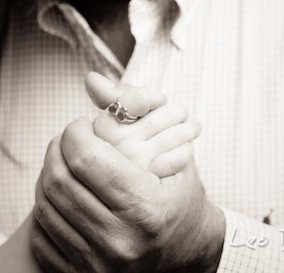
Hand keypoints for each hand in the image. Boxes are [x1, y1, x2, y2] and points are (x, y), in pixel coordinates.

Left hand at [31, 76, 225, 271]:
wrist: (190, 253)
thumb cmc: (181, 197)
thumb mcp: (175, 152)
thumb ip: (133, 113)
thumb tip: (90, 80)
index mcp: (145, 208)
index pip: (86, 158)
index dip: (75, 132)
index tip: (81, 126)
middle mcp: (119, 241)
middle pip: (59, 180)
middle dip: (57, 149)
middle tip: (69, 141)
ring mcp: (98, 264)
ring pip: (45, 206)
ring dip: (48, 175)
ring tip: (65, 163)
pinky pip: (42, 236)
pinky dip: (46, 208)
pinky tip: (63, 194)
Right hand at [86, 72, 201, 176]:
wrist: (131, 205)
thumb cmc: (121, 156)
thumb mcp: (113, 126)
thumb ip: (109, 99)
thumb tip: (91, 78)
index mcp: (100, 128)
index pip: (136, 99)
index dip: (153, 97)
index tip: (160, 100)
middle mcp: (114, 145)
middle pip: (161, 115)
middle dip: (176, 112)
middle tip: (182, 113)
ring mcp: (133, 163)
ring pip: (175, 133)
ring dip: (186, 129)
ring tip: (192, 127)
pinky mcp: (152, 182)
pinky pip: (180, 155)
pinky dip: (185, 151)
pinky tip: (184, 151)